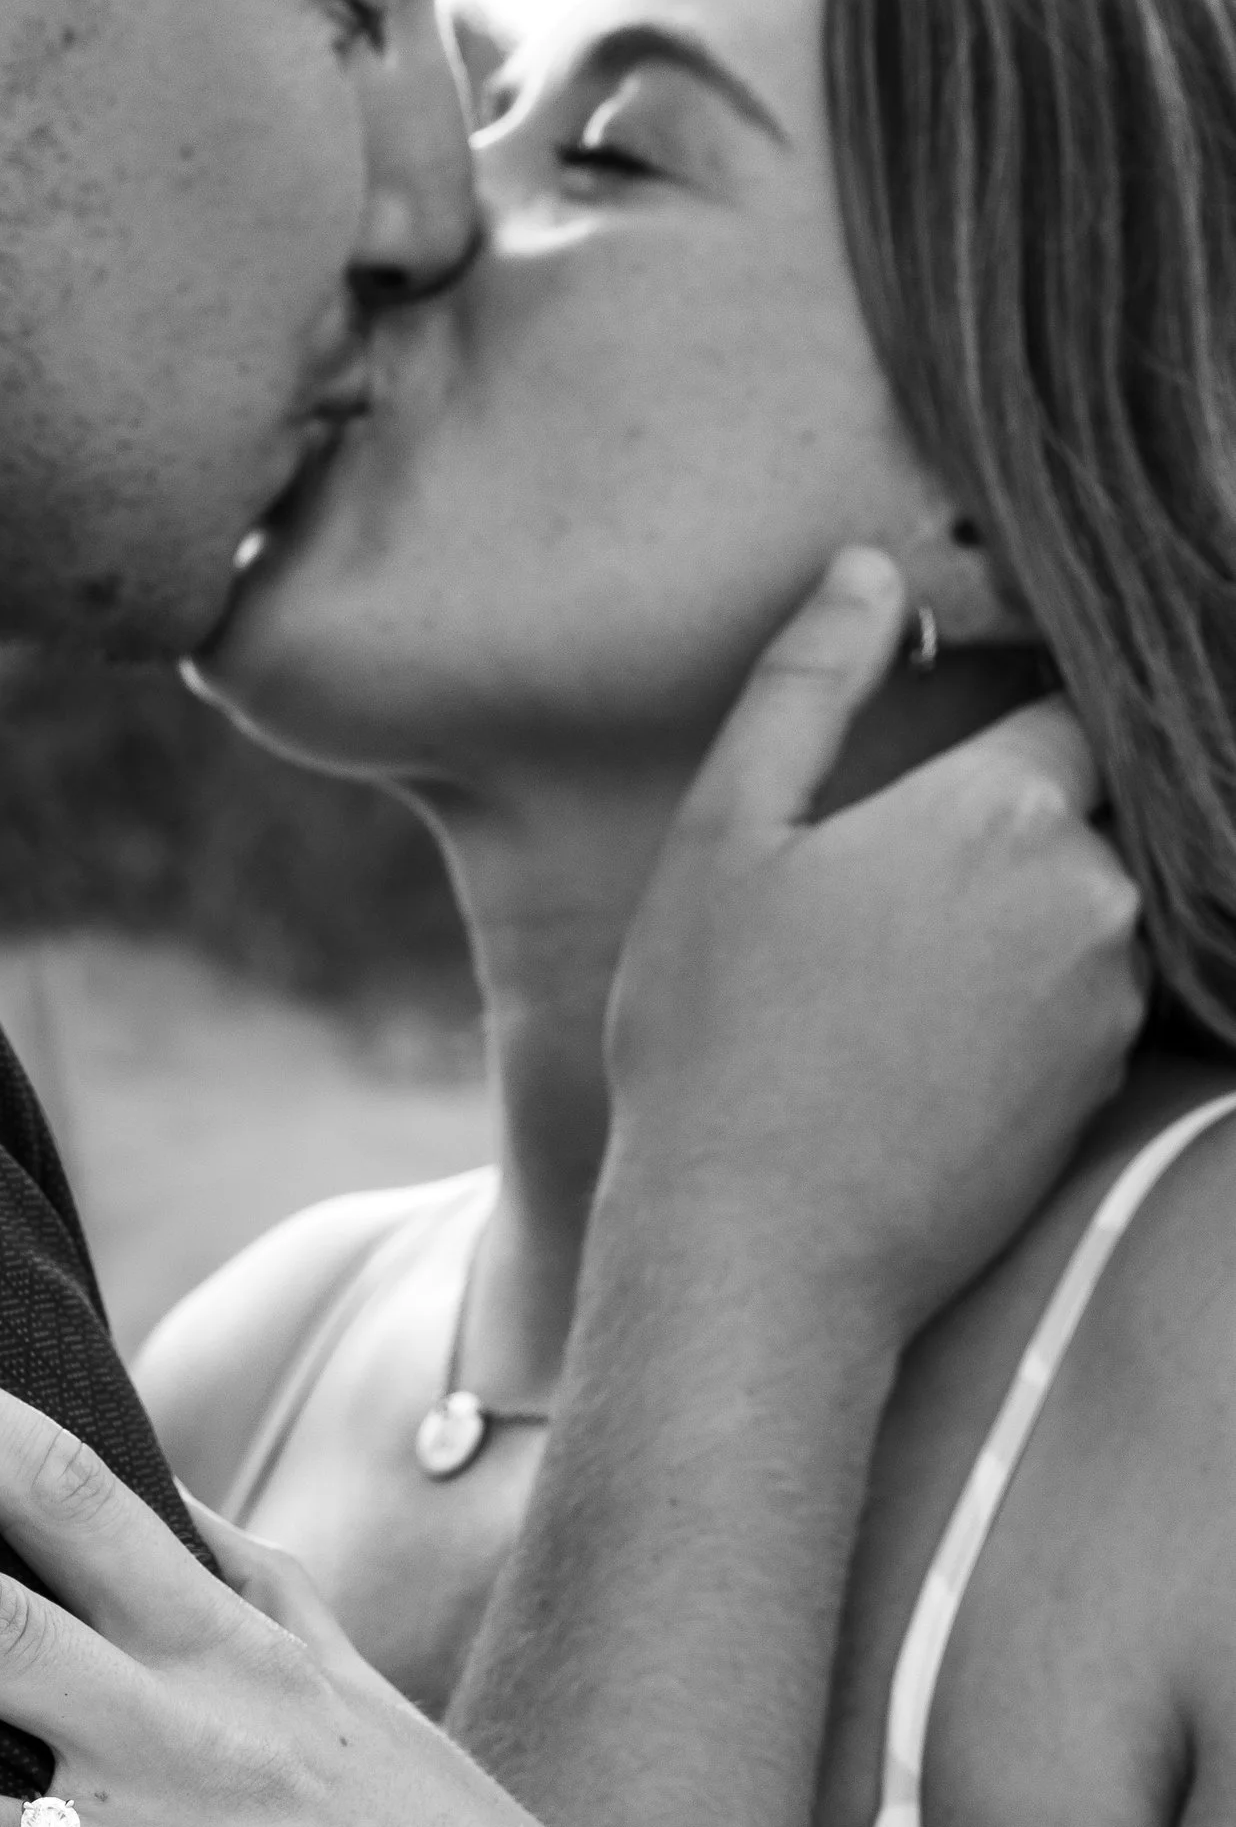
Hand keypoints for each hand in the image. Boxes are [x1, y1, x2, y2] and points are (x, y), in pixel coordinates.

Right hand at [609, 549, 1146, 1345]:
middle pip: (1085, 812)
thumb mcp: (723, 841)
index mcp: (1003, 806)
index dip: (1005, 719)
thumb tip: (865, 566)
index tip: (940, 756)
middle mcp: (1091, 893)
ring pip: (1093, 910)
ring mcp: (1110, 1002)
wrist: (763, 1260)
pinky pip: (1089, 1007)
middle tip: (897, 886)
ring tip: (902, 980)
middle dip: (1010, 828)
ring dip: (1023, 921)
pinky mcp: (1104, 1094)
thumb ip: (806, 687)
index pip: (1064, 707)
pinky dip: (1029, 1010)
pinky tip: (929, 1051)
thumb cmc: (716, 1049)